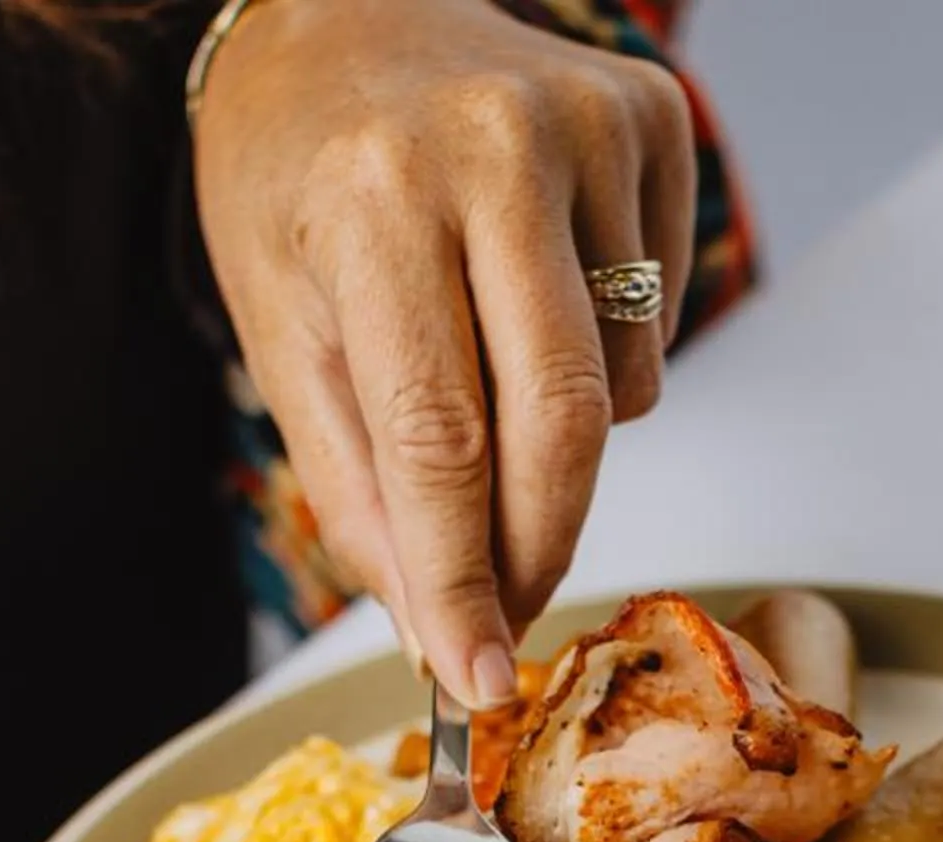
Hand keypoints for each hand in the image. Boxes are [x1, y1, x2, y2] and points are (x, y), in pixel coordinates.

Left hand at [192, 0, 697, 705]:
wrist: (341, 15)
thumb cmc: (296, 174)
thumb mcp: (279, 329)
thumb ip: (357, 488)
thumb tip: (437, 630)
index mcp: (374, 198)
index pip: (439, 433)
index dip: (463, 576)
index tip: (473, 675)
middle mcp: (493, 147)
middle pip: (561, 420)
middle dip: (537, 548)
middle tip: (507, 612)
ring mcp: (589, 126)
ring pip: (622, 385)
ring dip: (562, 442)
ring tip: (485, 374)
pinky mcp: (654, 121)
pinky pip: (663, 322)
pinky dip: (608, 361)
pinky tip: (537, 298)